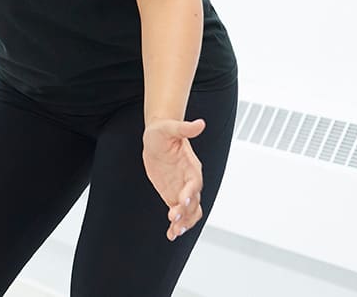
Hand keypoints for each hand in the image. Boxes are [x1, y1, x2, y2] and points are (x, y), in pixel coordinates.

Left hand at [142, 117, 205, 240]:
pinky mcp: (172, 195)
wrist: (156, 137)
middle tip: (174, 219)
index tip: (182, 200)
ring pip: (189, 212)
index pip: (194, 183)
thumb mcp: (168, 128)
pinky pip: (178, 213)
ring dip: (184, 223)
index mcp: (191, 167)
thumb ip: (184, 129)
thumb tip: (200, 123)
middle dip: (186, 212)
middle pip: (194, 202)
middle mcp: (189, 181)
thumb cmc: (163, 131)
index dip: (190, 192)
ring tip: (174, 232)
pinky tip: (170, 234)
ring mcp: (181, 190)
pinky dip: (176, 224)